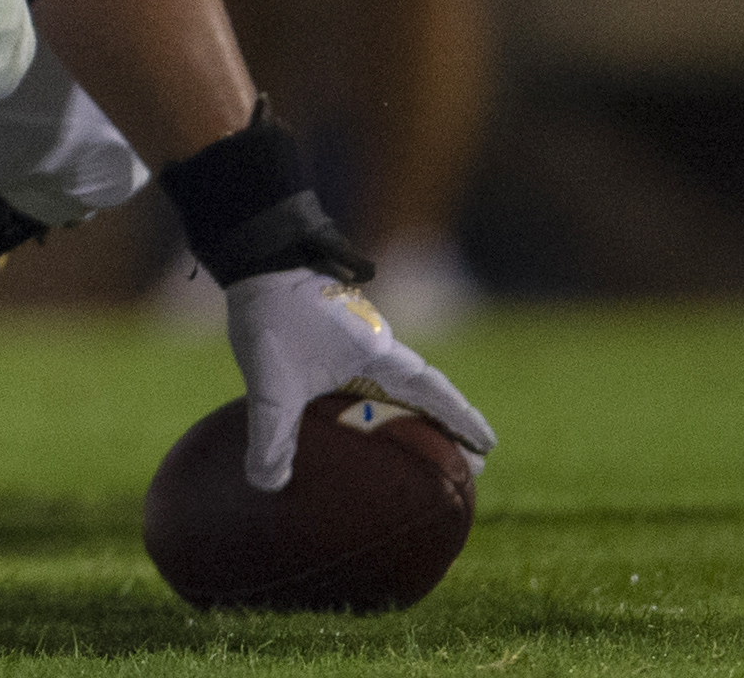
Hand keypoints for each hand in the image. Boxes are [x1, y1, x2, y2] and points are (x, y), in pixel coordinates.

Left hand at [224, 267, 494, 489]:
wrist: (255, 258)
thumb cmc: (271, 316)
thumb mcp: (269, 382)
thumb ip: (271, 434)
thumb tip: (268, 485)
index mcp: (379, 355)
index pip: (435, 392)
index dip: (462, 420)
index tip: (488, 446)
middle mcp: (377, 346)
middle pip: (426, 391)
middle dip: (448, 424)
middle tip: (468, 460)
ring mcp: (357, 338)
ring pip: (400, 381)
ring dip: (418, 410)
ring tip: (426, 443)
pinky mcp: (335, 334)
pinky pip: (372, 374)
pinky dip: (383, 398)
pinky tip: (364, 415)